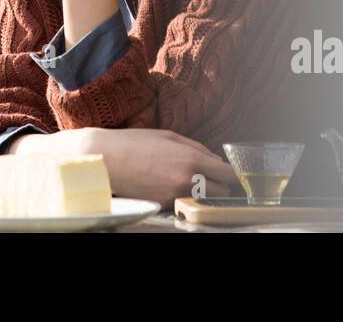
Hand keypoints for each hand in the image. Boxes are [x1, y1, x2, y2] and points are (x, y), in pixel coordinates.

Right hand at [85, 127, 238, 207]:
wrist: (107, 160)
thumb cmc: (137, 142)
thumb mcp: (170, 136)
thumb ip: (197, 149)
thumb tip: (216, 161)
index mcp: (191, 159)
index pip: (227, 173)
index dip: (234, 174)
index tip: (235, 173)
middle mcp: (187, 180)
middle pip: (222, 191)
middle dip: (220, 185)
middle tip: (212, 177)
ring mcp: (175, 195)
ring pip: (205, 200)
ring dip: (205, 193)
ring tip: (192, 181)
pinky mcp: (164, 205)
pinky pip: (185, 203)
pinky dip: (185, 196)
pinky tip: (171, 185)